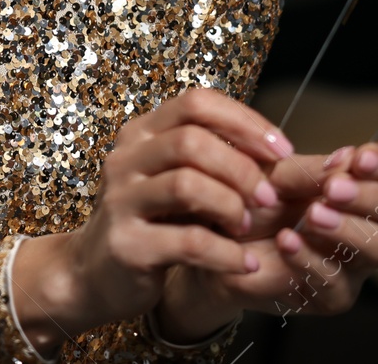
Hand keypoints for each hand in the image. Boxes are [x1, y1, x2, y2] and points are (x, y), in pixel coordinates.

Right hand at [10, 87, 294, 354]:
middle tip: (268, 197)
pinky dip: (227, 254)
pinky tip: (244, 263)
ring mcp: (121, 201)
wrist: (95, 274)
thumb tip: (274, 150)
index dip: (244, 121)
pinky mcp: (127, 245)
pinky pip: (189, 242)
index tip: (282, 150)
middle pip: (192, 141)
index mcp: (141, 134)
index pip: (196, 103)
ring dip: (231, 206)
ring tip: (246, 228)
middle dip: (241, 169)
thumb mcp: (172, 179)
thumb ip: (210, 158)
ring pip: (187, 185)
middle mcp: (125, 159)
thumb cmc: (150, 221)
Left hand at [152, 142, 377, 339]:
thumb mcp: (274, 175)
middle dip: (368, 195)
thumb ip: (309, 170)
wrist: (219, 243)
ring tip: (312, 216)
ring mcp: (355, 263)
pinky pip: (336, 281)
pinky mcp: (333, 296)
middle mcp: (368, 225)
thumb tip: (344, 160)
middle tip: (332, 189)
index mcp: (359, 186)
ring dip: (348, 228)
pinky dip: (311, 258)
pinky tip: (287, 240)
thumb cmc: (254, 202)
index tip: (356, 158)